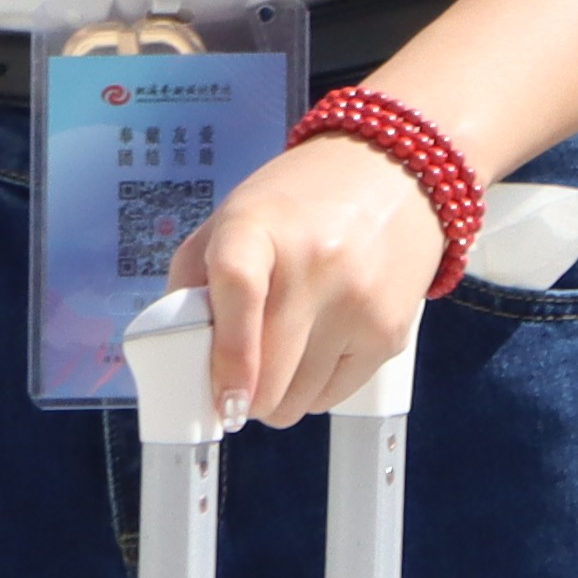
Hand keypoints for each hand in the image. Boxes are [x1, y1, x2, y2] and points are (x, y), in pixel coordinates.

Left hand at [168, 133, 447, 427]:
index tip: (223, 401)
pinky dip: (314, 390)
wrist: (395, 175)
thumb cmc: (295, 208)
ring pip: (298, 402)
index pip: (240, 289)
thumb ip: (192, 286)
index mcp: (258, 226)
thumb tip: (181, 364)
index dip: (228, 355)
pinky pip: (333, 398)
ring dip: (279, 396)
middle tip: (238, 382)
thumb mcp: (230, 221)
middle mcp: (316, 261)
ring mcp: (360, 299)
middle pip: (269, 376)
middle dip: (243, 396)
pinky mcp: (390, 331)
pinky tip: (319, 349)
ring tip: (283, 357)